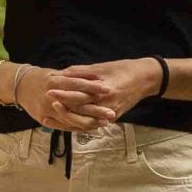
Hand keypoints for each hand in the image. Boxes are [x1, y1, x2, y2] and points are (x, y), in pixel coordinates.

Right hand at [14, 64, 112, 132]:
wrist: (19, 87)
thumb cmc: (42, 77)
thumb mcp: (57, 72)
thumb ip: (75, 75)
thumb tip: (96, 75)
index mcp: (54, 82)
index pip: (77, 85)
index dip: (92, 87)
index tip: (108, 89)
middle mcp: (50, 97)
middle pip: (76, 105)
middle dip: (95, 110)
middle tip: (112, 112)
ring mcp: (47, 111)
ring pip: (71, 119)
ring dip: (89, 122)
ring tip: (105, 122)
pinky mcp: (44, 120)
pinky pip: (64, 126)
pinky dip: (78, 127)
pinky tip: (92, 127)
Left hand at [44, 58, 160, 124]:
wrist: (145, 79)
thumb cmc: (124, 69)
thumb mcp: (102, 67)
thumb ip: (82, 71)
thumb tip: (62, 73)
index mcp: (105, 90)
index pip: (80, 95)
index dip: (64, 93)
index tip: (49, 90)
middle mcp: (107, 105)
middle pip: (80, 110)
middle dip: (62, 107)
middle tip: (46, 103)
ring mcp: (110, 114)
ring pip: (85, 122)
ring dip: (67, 120)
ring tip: (51, 116)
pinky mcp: (111, 118)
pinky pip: (92, 124)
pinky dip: (78, 124)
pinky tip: (66, 123)